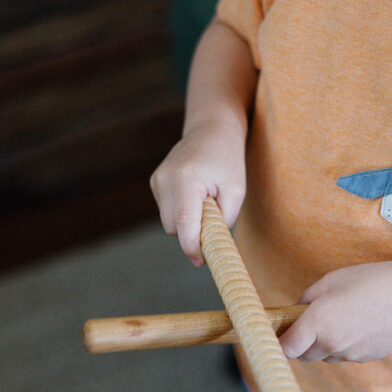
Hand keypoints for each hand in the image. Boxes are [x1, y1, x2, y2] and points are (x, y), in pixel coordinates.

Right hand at [149, 122, 245, 265]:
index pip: (183, 222)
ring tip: (205, 202)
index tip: (201, 261)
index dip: (191, 246)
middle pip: (174, 227)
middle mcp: (166, 179)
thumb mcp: (236, 191)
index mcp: (186, 179)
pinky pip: (167, 210)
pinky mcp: (155, 181)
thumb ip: (223, 220)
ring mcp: (157, 180)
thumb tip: (209, 244)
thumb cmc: (228, 160)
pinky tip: (194, 194)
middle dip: (192, 234)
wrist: (212, 130)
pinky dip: (181, 211)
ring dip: (187, 222)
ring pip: (169, 222)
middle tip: (214, 225)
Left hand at [280, 261, 391, 362]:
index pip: (287, 348)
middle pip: (305, 356)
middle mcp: (331, 342)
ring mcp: (349, 354)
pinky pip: (347, 355)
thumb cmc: (371, 281)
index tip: (281, 335)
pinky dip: (347, 345)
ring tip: (343, 319)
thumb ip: (307, 298)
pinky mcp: (365, 358)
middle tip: (312, 323)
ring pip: (327, 356)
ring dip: (326, 344)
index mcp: (318, 321)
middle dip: (303, 343)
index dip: (281, 343)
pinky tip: (361, 324)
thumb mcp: (331, 280)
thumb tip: (295, 312)